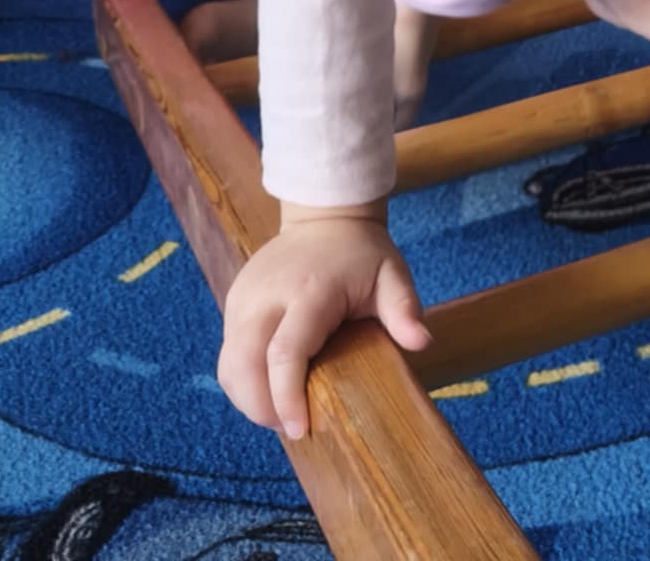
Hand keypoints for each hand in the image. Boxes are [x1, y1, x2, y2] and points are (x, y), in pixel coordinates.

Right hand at [218, 211, 430, 437]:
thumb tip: (421, 342)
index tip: (301, 429)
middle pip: (245, 365)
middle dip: (262, 408)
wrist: (324, 218)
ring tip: (281, 413)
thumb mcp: (391, 275)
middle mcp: (267, 295)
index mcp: (309, 290)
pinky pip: (228, 356)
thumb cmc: (362, 255)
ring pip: (229, 366)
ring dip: (248, 400)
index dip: (287, 397)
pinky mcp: (233, 303)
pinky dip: (243, 383)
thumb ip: (404, 308)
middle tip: (291, 428)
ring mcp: (243, 298)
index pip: (285, 352)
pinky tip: (268, 391)